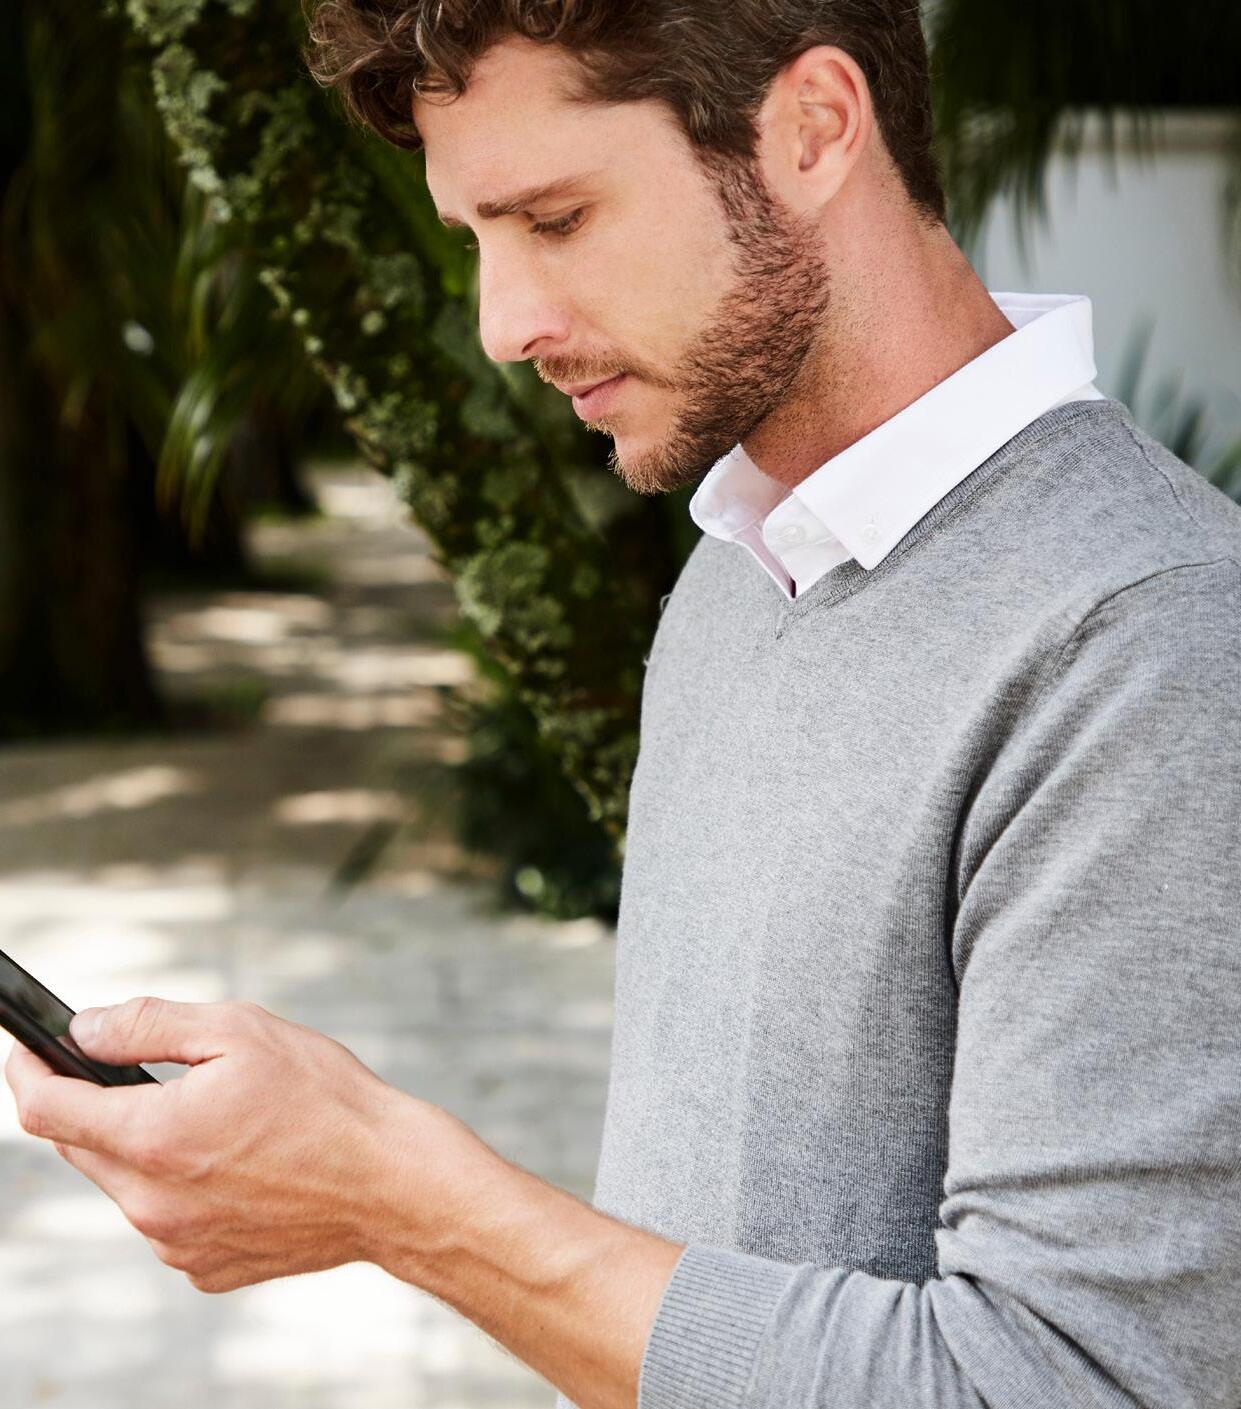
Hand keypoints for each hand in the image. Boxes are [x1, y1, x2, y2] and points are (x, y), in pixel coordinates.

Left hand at [3, 996, 453, 1291]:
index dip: (29, 1072)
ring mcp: (177, 1244)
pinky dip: (179, 1186)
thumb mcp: (241, 1031)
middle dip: (91, 1104)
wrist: (391, 1182)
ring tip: (212, 1116)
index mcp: (155, 1138)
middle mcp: (153, 1204)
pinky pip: (165, 1220)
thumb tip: (82, 1029)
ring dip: (142, 1146)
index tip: (26, 1050)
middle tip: (133, 1070)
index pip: (48, 1110)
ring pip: (124, 1184)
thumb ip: (149, 1025)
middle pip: (81, 1147)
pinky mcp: (205, 1268)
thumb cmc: (327, 1100)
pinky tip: (236, 1161)